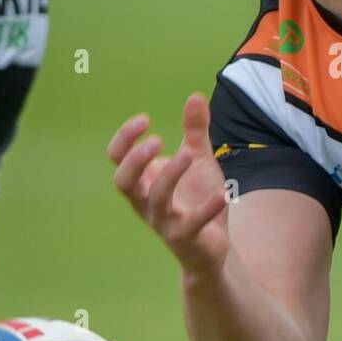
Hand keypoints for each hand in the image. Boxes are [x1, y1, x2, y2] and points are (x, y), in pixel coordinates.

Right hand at [108, 92, 230, 276]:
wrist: (211, 244)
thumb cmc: (196, 197)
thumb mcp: (198, 159)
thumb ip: (195, 130)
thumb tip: (195, 96)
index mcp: (142, 180)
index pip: (117, 158)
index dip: (124, 139)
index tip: (144, 119)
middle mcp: (145, 201)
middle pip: (123, 182)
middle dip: (135, 160)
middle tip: (156, 140)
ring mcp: (163, 221)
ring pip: (156, 200)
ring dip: (169, 175)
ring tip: (187, 155)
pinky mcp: (185, 238)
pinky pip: (192, 223)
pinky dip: (207, 208)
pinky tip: (224, 192)